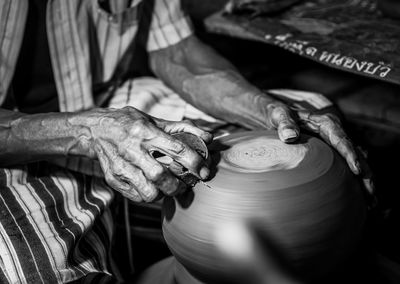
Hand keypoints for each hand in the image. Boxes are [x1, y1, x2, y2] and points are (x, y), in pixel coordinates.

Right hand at [78, 107, 211, 201]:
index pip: (177, 150)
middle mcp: (132, 149)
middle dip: (180, 185)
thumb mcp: (155, 120)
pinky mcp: (113, 179)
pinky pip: (137, 196)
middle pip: (161, 176)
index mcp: (146, 132)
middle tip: (187, 184)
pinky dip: (150, 196)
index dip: (195, 163)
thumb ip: (182, 128)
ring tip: (170, 187)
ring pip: (149, 192)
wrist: (96, 130)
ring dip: (165, 194)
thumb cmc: (130, 123)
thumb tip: (209, 138)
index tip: (204, 171)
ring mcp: (121, 166)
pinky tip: (154, 188)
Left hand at [265, 101, 374, 198]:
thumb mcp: (279, 114)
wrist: (277, 114)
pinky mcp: (330, 153)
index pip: (341, 139)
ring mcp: (334, 144)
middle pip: (355, 153)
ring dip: (364, 181)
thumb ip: (284, 123)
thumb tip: (290, 137)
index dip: (350, 155)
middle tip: (371, 194)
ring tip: (371, 202)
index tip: (357, 171)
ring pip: (354, 162)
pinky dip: (353, 181)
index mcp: (325, 123)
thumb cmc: (278, 113)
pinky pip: (345, 167)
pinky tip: (357, 198)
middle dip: (365, 173)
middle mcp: (334, 133)